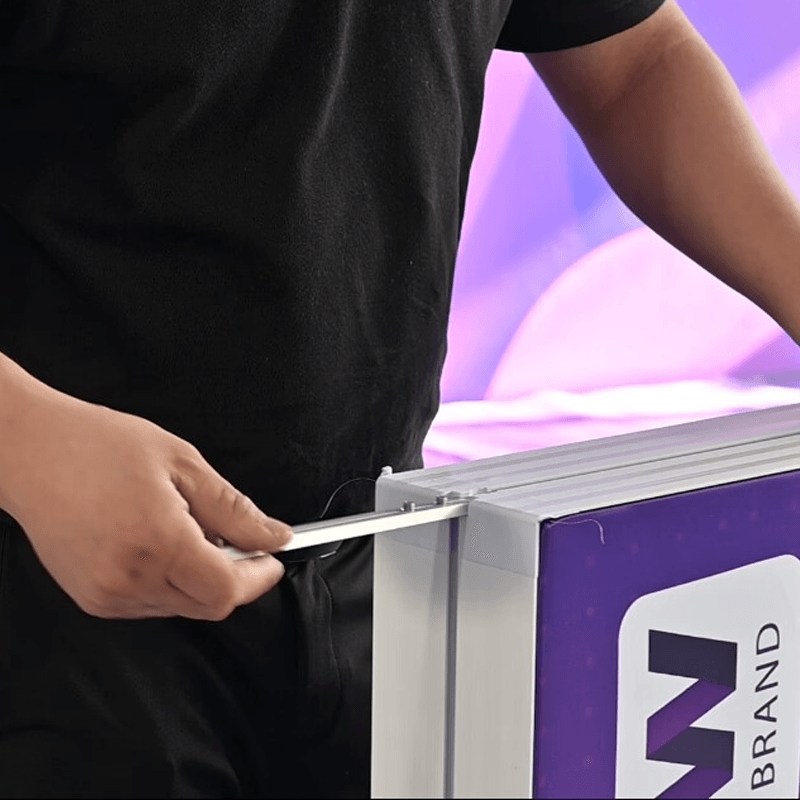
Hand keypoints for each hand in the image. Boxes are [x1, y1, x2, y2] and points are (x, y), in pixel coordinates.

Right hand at [2, 389, 291, 619]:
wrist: (29, 451)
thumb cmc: (98, 446)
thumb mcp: (182, 463)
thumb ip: (233, 508)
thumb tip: (274, 536)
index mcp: (158, 544)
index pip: (227, 591)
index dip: (259, 577)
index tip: (272, 557)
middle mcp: (130, 580)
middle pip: (208, 605)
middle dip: (234, 576)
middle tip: (235, 536)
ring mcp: (106, 595)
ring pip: (181, 606)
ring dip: (200, 578)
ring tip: (185, 528)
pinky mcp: (91, 598)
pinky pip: (150, 603)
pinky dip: (170, 581)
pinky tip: (159, 542)